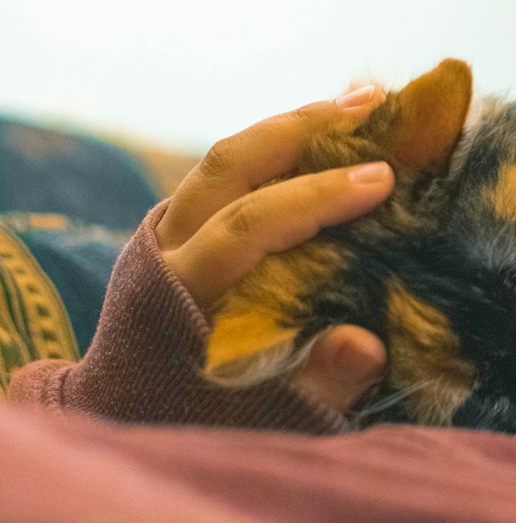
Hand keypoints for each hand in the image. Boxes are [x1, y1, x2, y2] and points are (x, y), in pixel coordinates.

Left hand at [155, 87, 393, 413]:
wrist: (124, 415)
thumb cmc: (201, 421)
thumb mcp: (257, 418)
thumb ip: (312, 385)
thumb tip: (365, 344)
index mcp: (174, 292)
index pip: (247, 223)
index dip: (316, 198)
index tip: (383, 180)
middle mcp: (165, 247)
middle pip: (227, 165)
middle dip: (303, 129)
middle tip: (378, 105)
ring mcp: (168, 230)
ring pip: (227, 158)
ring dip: (296, 125)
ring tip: (364, 101)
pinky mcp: (181, 226)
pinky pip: (232, 171)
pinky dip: (282, 146)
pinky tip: (333, 132)